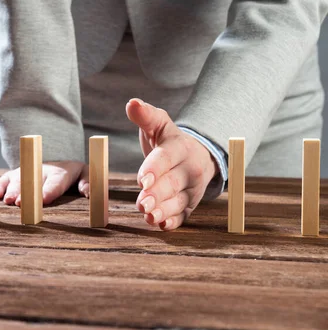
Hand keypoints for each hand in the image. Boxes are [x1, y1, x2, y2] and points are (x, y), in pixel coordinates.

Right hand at [0, 161, 88, 205]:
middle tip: (20, 202)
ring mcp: (26, 173)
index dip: (49, 190)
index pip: (55, 182)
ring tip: (7, 201)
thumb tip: (89, 193)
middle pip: (32, 181)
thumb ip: (90, 183)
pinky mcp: (14, 176)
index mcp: (61, 173)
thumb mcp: (87, 175)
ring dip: (11, 190)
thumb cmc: (74, 175)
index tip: (44, 199)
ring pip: (17, 180)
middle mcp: (41, 171)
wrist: (59, 163)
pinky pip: (4, 179)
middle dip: (26, 191)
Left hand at [126, 99, 218, 230]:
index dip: (154, 169)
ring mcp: (192, 189)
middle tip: (141, 203)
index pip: (166, 159)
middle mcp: (189, 169)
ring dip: (163, 211)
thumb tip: (131, 103)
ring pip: (178, 202)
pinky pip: (184, 216)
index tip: (140, 179)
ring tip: (149, 216)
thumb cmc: (171, 140)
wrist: (198, 155)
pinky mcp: (191, 205)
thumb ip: (146, 116)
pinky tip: (162, 226)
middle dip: (157, 194)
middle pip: (172, 183)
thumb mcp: (160, 124)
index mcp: (179, 148)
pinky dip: (174, 222)